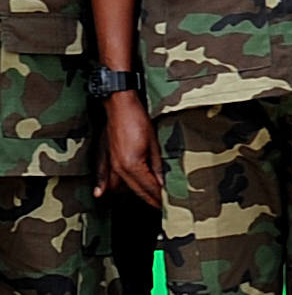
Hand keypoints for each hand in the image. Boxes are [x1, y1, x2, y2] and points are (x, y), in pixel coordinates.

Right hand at [99, 92, 162, 206]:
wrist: (119, 106)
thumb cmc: (137, 119)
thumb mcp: (153, 143)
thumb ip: (157, 165)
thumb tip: (162, 182)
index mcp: (132, 165)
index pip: (149, 187)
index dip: (159, 197)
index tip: (167, 204)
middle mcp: (119, 168)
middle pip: (136, 189)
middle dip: (150, 198)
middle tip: (162, 206)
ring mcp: (111, 164)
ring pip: (123, 186)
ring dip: (135, 193)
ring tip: (149, 199)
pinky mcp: (107, 158)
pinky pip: (107, 177)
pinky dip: (107, 186)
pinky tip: (102, 193)